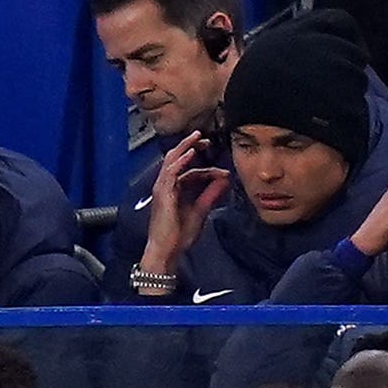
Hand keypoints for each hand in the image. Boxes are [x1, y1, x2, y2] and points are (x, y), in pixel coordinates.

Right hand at [139, 130, 230, 276]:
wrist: (167, 249)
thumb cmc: (179, 235)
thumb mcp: (201, 210)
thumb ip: (211, 194)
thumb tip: (225, 180)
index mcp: (174, 191)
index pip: (191, 172)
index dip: (208, 170)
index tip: (223, 172)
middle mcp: (166, 186)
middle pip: (176, 159)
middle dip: (190, 146)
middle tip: (204, 138)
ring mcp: (162, 188)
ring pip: (172, 160)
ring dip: (185, 147)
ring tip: (197, 138)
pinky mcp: (162, 192)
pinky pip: (171, 171)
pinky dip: (181, 161)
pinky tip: (191, 153)